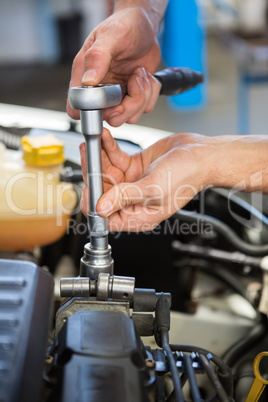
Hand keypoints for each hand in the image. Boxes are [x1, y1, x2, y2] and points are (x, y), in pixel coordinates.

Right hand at [67, 7, 161, 125]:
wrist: (143, 25)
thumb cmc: (123, 26)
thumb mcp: (110, 36)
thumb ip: (97, 57)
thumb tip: (88, 81)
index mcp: (85, 77)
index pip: (78, 109)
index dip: (93, 114)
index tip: (111, 104)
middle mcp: (100, 91)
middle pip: (111, 118)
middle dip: (128, 105)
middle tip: (134, 81)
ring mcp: (118, 96)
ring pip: (131, 116)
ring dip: (142, 95)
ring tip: (139, 72)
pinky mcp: (134, 96)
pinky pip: (145, 108)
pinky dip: (151, 93)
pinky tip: (145, 75)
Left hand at [80, 130, 212, 231]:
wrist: (201, 154)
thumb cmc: (187, 176)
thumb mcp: (153, 189)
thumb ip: (124, 197)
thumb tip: (100, 208)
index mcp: (138, 216)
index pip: (107, 217)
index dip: (94, 204)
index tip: (87, 187)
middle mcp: (133, 202)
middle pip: (103, 191)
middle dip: (93, 174)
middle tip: (86, 157)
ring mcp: (133, 183)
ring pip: (106, 173)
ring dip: (98, 158)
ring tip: (91, 143)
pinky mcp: (135, 167)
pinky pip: (116, 159)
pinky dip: (109, 148)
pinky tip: (104, 138)